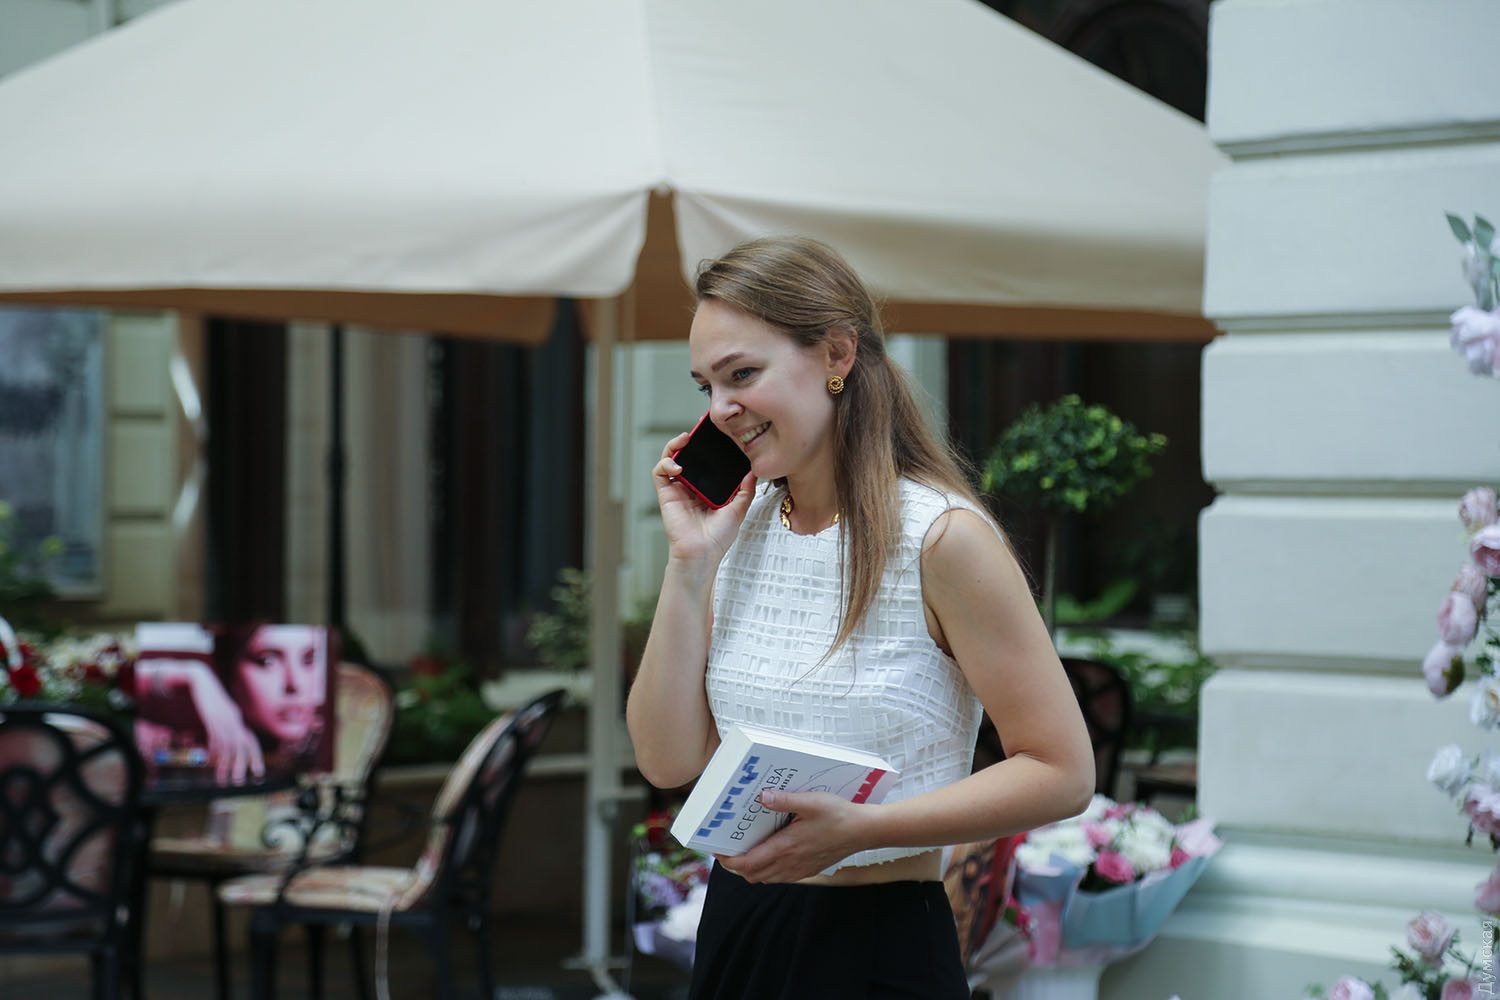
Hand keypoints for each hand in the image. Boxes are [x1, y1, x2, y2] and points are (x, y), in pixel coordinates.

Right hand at [186, 671, 264, 783]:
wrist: (202, 681)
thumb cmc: (212, 698)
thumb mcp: (222, 712)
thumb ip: (227, 726)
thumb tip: (225, 744)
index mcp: (238, 720)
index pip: (250, 741)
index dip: (255, 757)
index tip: (258, 774)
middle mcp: (234, 721)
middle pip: (242, 746)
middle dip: (241, 765)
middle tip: (239, 783)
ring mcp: (223, 719)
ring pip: (228, 746)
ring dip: (226, 764)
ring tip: (224, 781)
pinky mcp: (211, 717)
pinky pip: (215, 737)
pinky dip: (214, 750)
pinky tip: (212, 761)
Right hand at [652, 432, 756, 566]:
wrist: (702, 554)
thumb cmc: (718, 537)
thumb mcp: (739, 509)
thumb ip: (746, 489)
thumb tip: (755, 470)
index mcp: (708, 488)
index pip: (708, 462)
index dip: (709, 447)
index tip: (718, 434)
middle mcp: (692, 486)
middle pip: (689, 456)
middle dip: (692, 440)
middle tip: (700, 430)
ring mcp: (678, 489)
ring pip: (671, 459)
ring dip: (674, 445)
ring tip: (685, 438)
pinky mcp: (666, 494)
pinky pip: (660, 472)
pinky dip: (665, 463)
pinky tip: (677, 465)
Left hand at [714, 790, 867, 883]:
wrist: (863, 831)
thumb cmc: (838, 815)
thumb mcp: (811, 801)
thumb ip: (784, 799)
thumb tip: (762, 796)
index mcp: (786, 848)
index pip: (748, 863)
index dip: (728, 860)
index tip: (718, 850)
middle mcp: (790, 864)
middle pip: (752, 874)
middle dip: (736, 865)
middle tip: (729, 847)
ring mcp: (799, 870)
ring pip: (765, 878)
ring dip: (751, 868)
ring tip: (746, 849)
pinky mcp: (807, 870)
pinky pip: (779, 877)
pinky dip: (767, 870)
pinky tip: (770, 853)